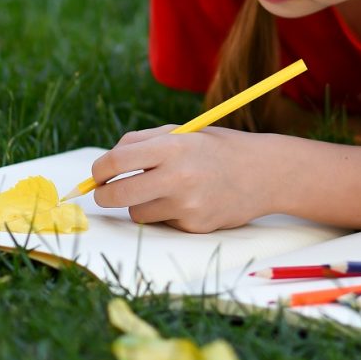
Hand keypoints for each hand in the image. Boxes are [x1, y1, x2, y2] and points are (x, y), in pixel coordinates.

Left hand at [91, 124, 280, 232]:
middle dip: (104, 195)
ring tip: (162, 190)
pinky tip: (187, 201)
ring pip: (137, 213)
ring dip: (139, 204)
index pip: (117, 161)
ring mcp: (187, 205)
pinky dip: (165, 214)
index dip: (99, 170)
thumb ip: (141, 143)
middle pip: (118, 195)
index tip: (97, 174)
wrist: (263, 173)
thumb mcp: (180, 133)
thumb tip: (104, 165)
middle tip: (103, 193)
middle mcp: (178, 176)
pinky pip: (162, 223)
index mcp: (172, 146)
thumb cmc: (214, 148)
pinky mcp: (195, 226)